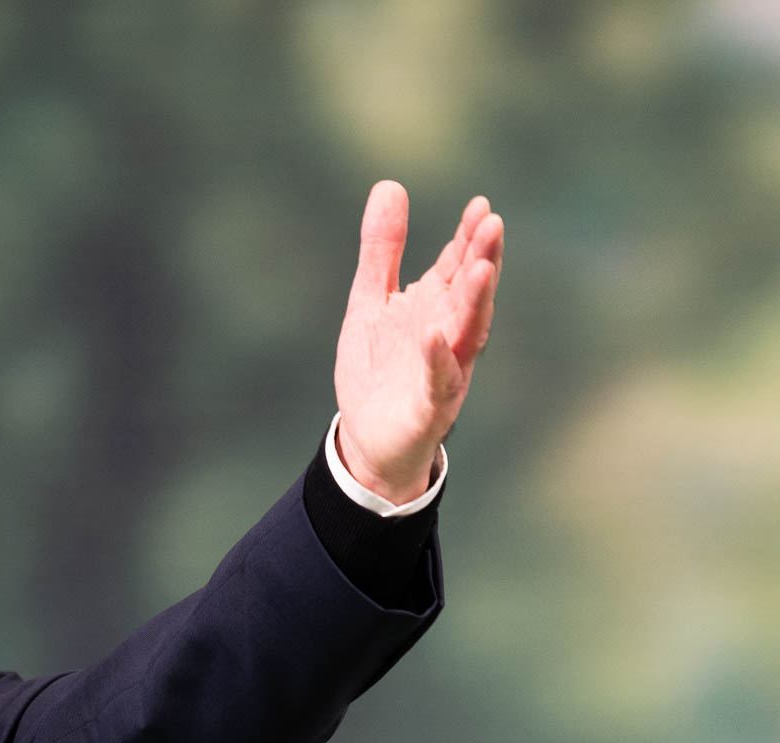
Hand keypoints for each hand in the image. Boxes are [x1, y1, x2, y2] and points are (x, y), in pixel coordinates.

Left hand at [333, 181, 504, 503]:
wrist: (368, 439)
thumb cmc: (378, 369)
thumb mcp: (370, 302)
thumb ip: (381, 250)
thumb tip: (389, 185)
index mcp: (436, 308)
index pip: (458, 266)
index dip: (469, 238)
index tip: (480, 206)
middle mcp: (449, 334)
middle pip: (471, 293)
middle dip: (482, 260)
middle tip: (493, 224)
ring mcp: (444, 370)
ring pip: (467, 333)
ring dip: (474, 302)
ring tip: (479, 269)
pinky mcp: (429, 406)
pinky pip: (438, 381)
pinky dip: (438, 359)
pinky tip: (433, 337)